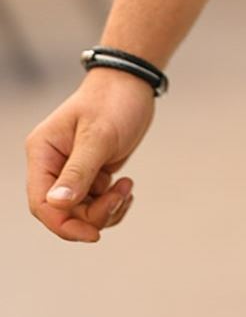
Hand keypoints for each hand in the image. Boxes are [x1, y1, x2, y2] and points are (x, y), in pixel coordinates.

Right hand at [25, 68, 155, 242]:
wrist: (134, 83)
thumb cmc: (114, 100)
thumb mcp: (99, 135)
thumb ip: (79, 171)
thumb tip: (57, 204)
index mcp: (43, 152)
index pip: (41, 203)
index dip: (64, 225)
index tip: (93, 234)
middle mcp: (52, 164)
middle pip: (64, 212)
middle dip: (94, 214)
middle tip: (120, 194)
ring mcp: (71, 170)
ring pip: (81, 212)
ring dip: (107, 209)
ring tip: (126, 186)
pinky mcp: (90, 173)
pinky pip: (95, 204)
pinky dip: (112, 203)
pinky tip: (127, 188)